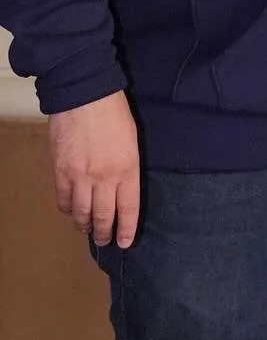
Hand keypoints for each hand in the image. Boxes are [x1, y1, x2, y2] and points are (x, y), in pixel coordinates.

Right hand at [47, 91, 139, 247]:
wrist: (84, 97)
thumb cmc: (115, 113)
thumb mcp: (133, 140)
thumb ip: (128, 166)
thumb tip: (123, 186)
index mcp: (128, 169)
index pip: (129, 208)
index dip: (127, 228)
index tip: (125, 242)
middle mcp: (104, 178)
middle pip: (104, 215)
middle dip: (104, 232)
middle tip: (104, 241)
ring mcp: (80, 177)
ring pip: (81, 212)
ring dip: (85, 224)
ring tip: (88, 229)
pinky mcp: (60, 172)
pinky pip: (63, 200)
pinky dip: (68, 210)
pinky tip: (72, 212)